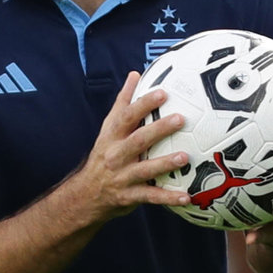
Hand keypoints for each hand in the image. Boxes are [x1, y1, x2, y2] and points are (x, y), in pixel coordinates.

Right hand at [70, 72, 190, 223]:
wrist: (85, 195)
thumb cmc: (103, 156)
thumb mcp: (108, 128)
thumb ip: (123, 102)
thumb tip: (135, 74)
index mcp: (112, 136)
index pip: (127, 116)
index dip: (144, 104)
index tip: (163, 93)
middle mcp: (116, 155)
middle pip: (138, 140)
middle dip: (159, 129)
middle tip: (181, 119)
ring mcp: (122, 177)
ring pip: (145, 169)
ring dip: (165, 163)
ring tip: (185, 157)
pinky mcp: (129, 196)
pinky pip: (151, 197)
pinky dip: (168, 197)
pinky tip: (187, 196)